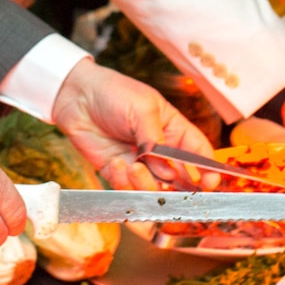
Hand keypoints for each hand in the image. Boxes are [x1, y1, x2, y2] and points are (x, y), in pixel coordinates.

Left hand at [49, 58, 216, 190]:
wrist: (76, 96)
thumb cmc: (114, 93)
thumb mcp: (142, 109)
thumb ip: (156, 142)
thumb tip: (169, 172)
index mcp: (175, 131)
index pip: (199, 155)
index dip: (208, 171)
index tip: (208, 184)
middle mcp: (162, 153)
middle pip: (182, 181)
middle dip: (180, 190)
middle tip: (170, 189)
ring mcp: (141, 165)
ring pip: (155, 190)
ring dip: (146, 185)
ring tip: (134, 167)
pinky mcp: (118, 174)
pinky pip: (128, 191)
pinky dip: (124, 183)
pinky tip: (116, 163)